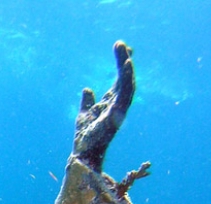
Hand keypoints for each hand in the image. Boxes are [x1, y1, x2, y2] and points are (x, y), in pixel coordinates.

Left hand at [72, 41, 134, 171]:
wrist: (82, 154)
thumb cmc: (85, 137)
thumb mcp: (84, 114)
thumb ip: (87, 102)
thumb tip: (87, 88)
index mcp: (111, 103)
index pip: (118, 80)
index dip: (121, 65)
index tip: (121, 47)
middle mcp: (117, 105)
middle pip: (124, 79)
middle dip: (124, 61)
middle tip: (121, 43)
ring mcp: (119, 110)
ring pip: (127, 84)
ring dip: (126, 67)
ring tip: (125, 50)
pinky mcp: (117, 114)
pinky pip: (126, 94)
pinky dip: (127, 79)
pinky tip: (126, 65)